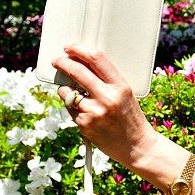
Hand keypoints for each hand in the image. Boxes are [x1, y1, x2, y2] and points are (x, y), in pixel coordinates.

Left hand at [53, 45, 155, 168]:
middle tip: (58, 61)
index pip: (96, 58)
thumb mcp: (125, 95)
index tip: (70, 48)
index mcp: (120, 86)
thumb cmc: (131, 118)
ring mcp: (93, 111)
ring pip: (67, 91)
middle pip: (76, 70)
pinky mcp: (84, 124)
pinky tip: (86, 114)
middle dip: (62, 63)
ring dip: (66, 90)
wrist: (136, 146)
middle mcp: (107, 97)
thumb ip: (106, 81)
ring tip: (77, 96)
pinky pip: (69, 108)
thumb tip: (81, 65)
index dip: (79, 49)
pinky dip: (73, 107)